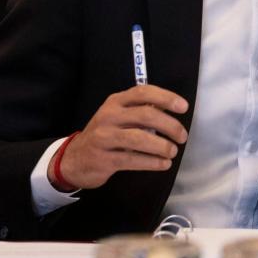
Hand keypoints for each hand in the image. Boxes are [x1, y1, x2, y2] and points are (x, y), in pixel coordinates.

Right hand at [48, 85, 188, 190]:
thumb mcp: (119, 116)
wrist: (74, 159)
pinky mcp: (103, 159)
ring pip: (140, 138)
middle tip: (182, 136)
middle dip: (170, 125)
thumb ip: (141, 110)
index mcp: (116, 102)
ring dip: (162, 146)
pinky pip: (132, 160)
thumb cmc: (106, 135)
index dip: (166, 98)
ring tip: (173, 152)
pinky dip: (152, 162)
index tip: (183, 107)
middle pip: (146, 115)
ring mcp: (103, 137)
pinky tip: (163, 164)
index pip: (143, 92)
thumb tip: (173, 109)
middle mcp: (108, 116)